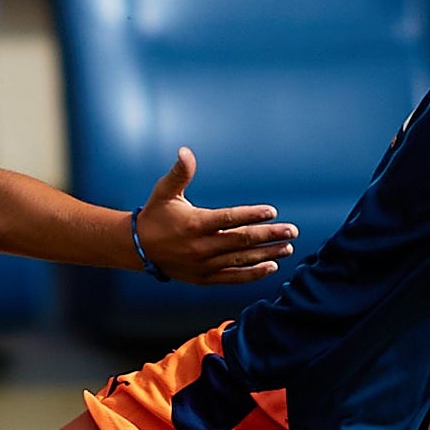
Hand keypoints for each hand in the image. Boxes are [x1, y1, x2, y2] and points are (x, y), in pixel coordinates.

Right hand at [135, 147, 295, 284]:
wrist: (137, 248)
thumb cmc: (155, 214)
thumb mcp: (165, 191)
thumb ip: (180, 173)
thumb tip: (185, 151)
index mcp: (195, 223)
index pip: (230, 218)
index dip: (252, 215)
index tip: (272, 211)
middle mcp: (201, 246)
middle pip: (242, 241)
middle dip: (270, 235)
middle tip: (292, 231)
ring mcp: (203, 265)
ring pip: (241, 260)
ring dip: (267, 254)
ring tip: (288, 247)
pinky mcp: (203, 278)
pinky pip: (233, 277)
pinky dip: (253, 274)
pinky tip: (271, 266)